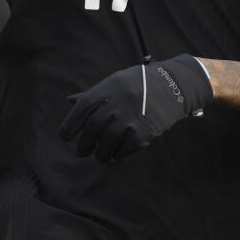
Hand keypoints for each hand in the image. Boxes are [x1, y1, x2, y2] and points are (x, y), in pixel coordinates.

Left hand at [60, 55, 212, 161]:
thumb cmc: (141, 84)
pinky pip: (124, 150)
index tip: (65, 137)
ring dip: (100, 154)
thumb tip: (69, 101)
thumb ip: (93, 94)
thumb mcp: (116, 82)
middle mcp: (117, 103)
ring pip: (106, 143)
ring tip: (100, 156)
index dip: (70, 124)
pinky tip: (117, 154)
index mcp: (108, 88)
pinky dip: (118, 155)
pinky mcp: (144, 132)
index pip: (82, 108)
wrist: (174, 86)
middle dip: (84, 144)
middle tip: (82, 152)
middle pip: (92, 128)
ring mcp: (131, 118)